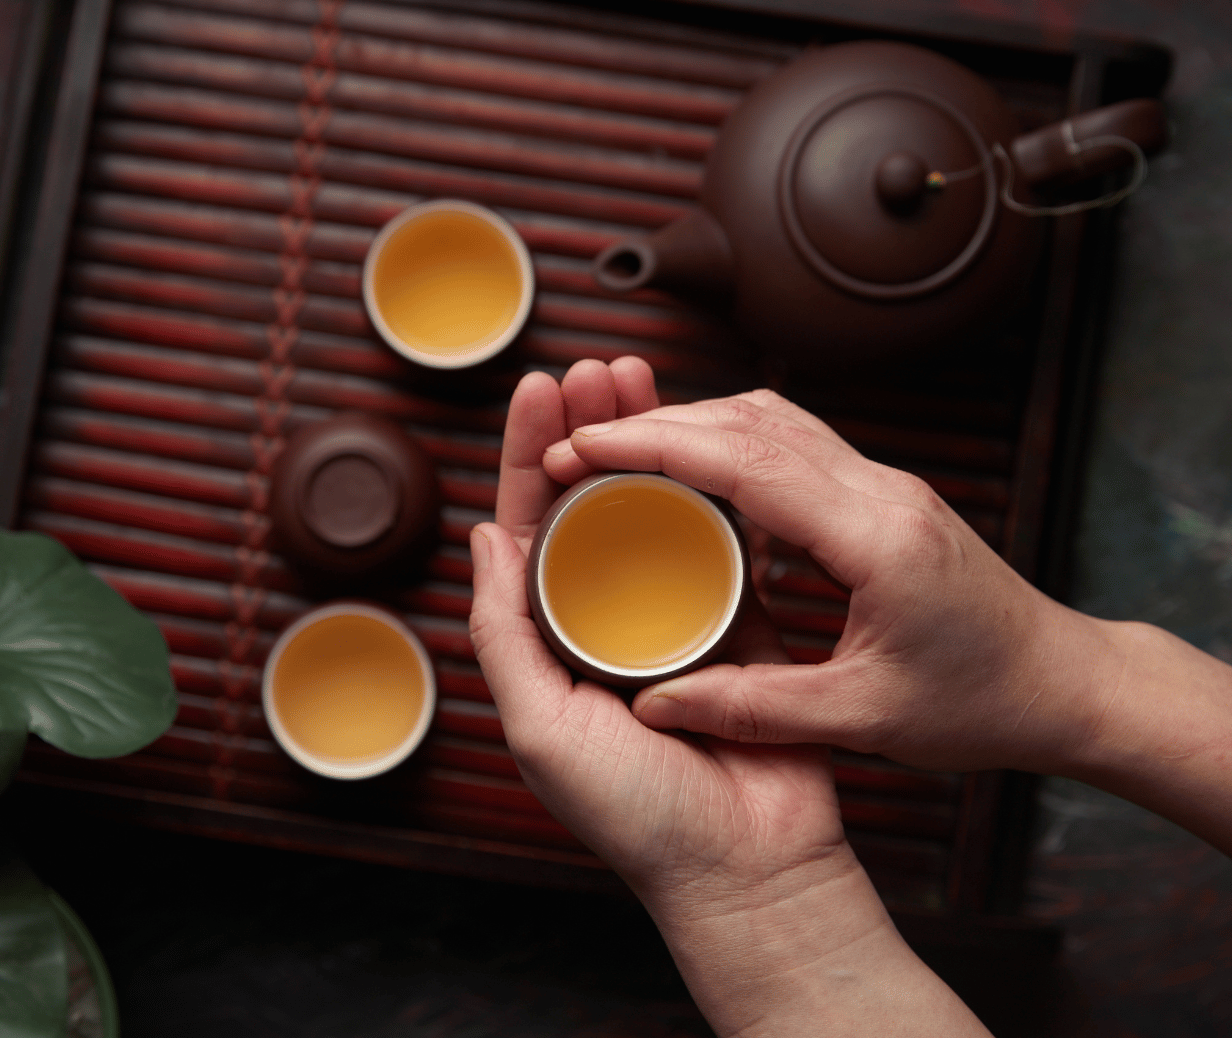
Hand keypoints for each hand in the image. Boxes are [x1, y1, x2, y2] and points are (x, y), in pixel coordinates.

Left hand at [474, 359, 848, 903]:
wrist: (748, 867)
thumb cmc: (636, 814)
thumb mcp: (540, 725)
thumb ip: (505, 633)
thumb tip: (482, 537)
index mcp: (549, 641)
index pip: (531, 529)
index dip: (531, 455)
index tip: (541, 387)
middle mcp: (605, 621)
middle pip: (591, 503)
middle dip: (590, 429)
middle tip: (601, 365)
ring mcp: (673, 618)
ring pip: (653, 508)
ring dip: (648, 443)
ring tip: (646, 379)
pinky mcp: (740, 623)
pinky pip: (720, 542)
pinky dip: (710, 488)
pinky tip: (705, 438)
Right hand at [546, 385, 1121, 776]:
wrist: (1066, 683)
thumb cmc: (980, 705)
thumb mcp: (862, 719)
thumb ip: (754, 708)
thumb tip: (657, 705)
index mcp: (873, 535)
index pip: (741, 459)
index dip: (650, 445)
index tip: (580, 448)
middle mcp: (879, 490)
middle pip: (748, 420)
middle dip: (653, 422)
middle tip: (576, 442)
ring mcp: (885, 485)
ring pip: (771, 420)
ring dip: (691, 424)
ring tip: (619, 451)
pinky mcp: (884, 497)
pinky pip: (794, 446)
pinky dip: (729, 445)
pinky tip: (691, 478)